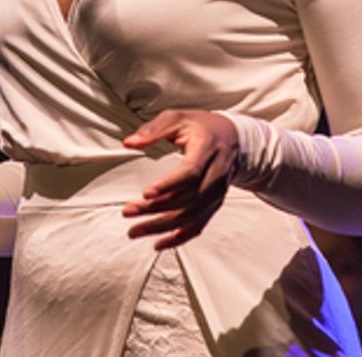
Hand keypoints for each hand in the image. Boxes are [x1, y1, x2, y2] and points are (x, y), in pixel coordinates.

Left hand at [120, 109, 239, 249]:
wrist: (234, 138)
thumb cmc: (200, 126)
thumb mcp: (178, 117)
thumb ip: (154, 129)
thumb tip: (129, 143)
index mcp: (207, 149)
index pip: (190, 172)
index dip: (169, 184)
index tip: (145, 193)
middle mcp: (216, 174)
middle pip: (188, 199)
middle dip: (156, 209)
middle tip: (128, 212)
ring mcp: (217, 192)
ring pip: (191, 216)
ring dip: (162, 227)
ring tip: (134, 231)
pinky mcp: (214, 204)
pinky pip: (198, 225)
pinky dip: (179, 237)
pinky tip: (158, 244)